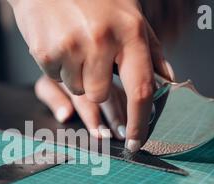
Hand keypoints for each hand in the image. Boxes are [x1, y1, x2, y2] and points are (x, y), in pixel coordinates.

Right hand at [9, 0, 173, 151]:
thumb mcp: (129, 13)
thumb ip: (151, 48)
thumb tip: (167, 79)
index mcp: (129, 31)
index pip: (140, 88)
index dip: (139, 121)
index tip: (135, 140)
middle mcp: (102, 40)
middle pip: (101, 95)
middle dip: (95, 83)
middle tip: (90, 56)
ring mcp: (72, 46)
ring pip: (77, 88)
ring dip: (75, 73)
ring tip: (73, 43)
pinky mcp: (46, 52)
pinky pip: (56, 78)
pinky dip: (57, 66)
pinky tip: (59, 42)